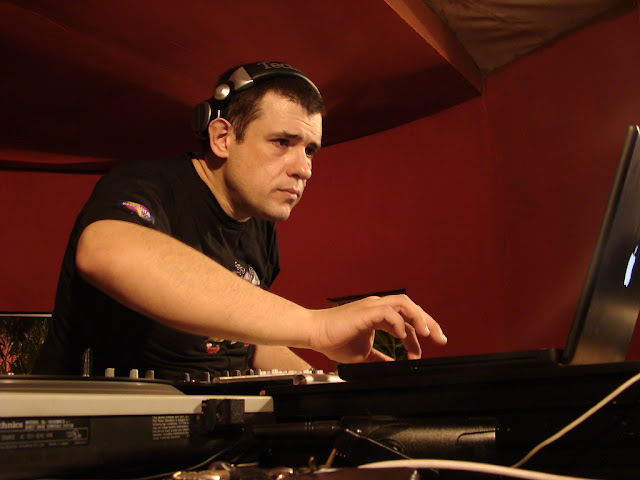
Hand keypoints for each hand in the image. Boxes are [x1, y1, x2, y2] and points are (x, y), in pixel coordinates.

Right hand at [308, 294, 445, 363]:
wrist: (315, 333)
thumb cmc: (334, 340)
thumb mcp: (363, 354)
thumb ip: (379, 357)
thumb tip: (392, 366)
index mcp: (378, 314)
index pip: (406, 320)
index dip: (417, 337)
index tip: (421, 354)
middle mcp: (377, 307)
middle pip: (411, 308)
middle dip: (429, 323)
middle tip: (440, 339)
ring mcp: (372, 306)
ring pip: (404, 304)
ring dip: (418, 318)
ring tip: (428, 334)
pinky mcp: (365, 311)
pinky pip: (388, 312)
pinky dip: (399, 323)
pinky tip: (402, 336)